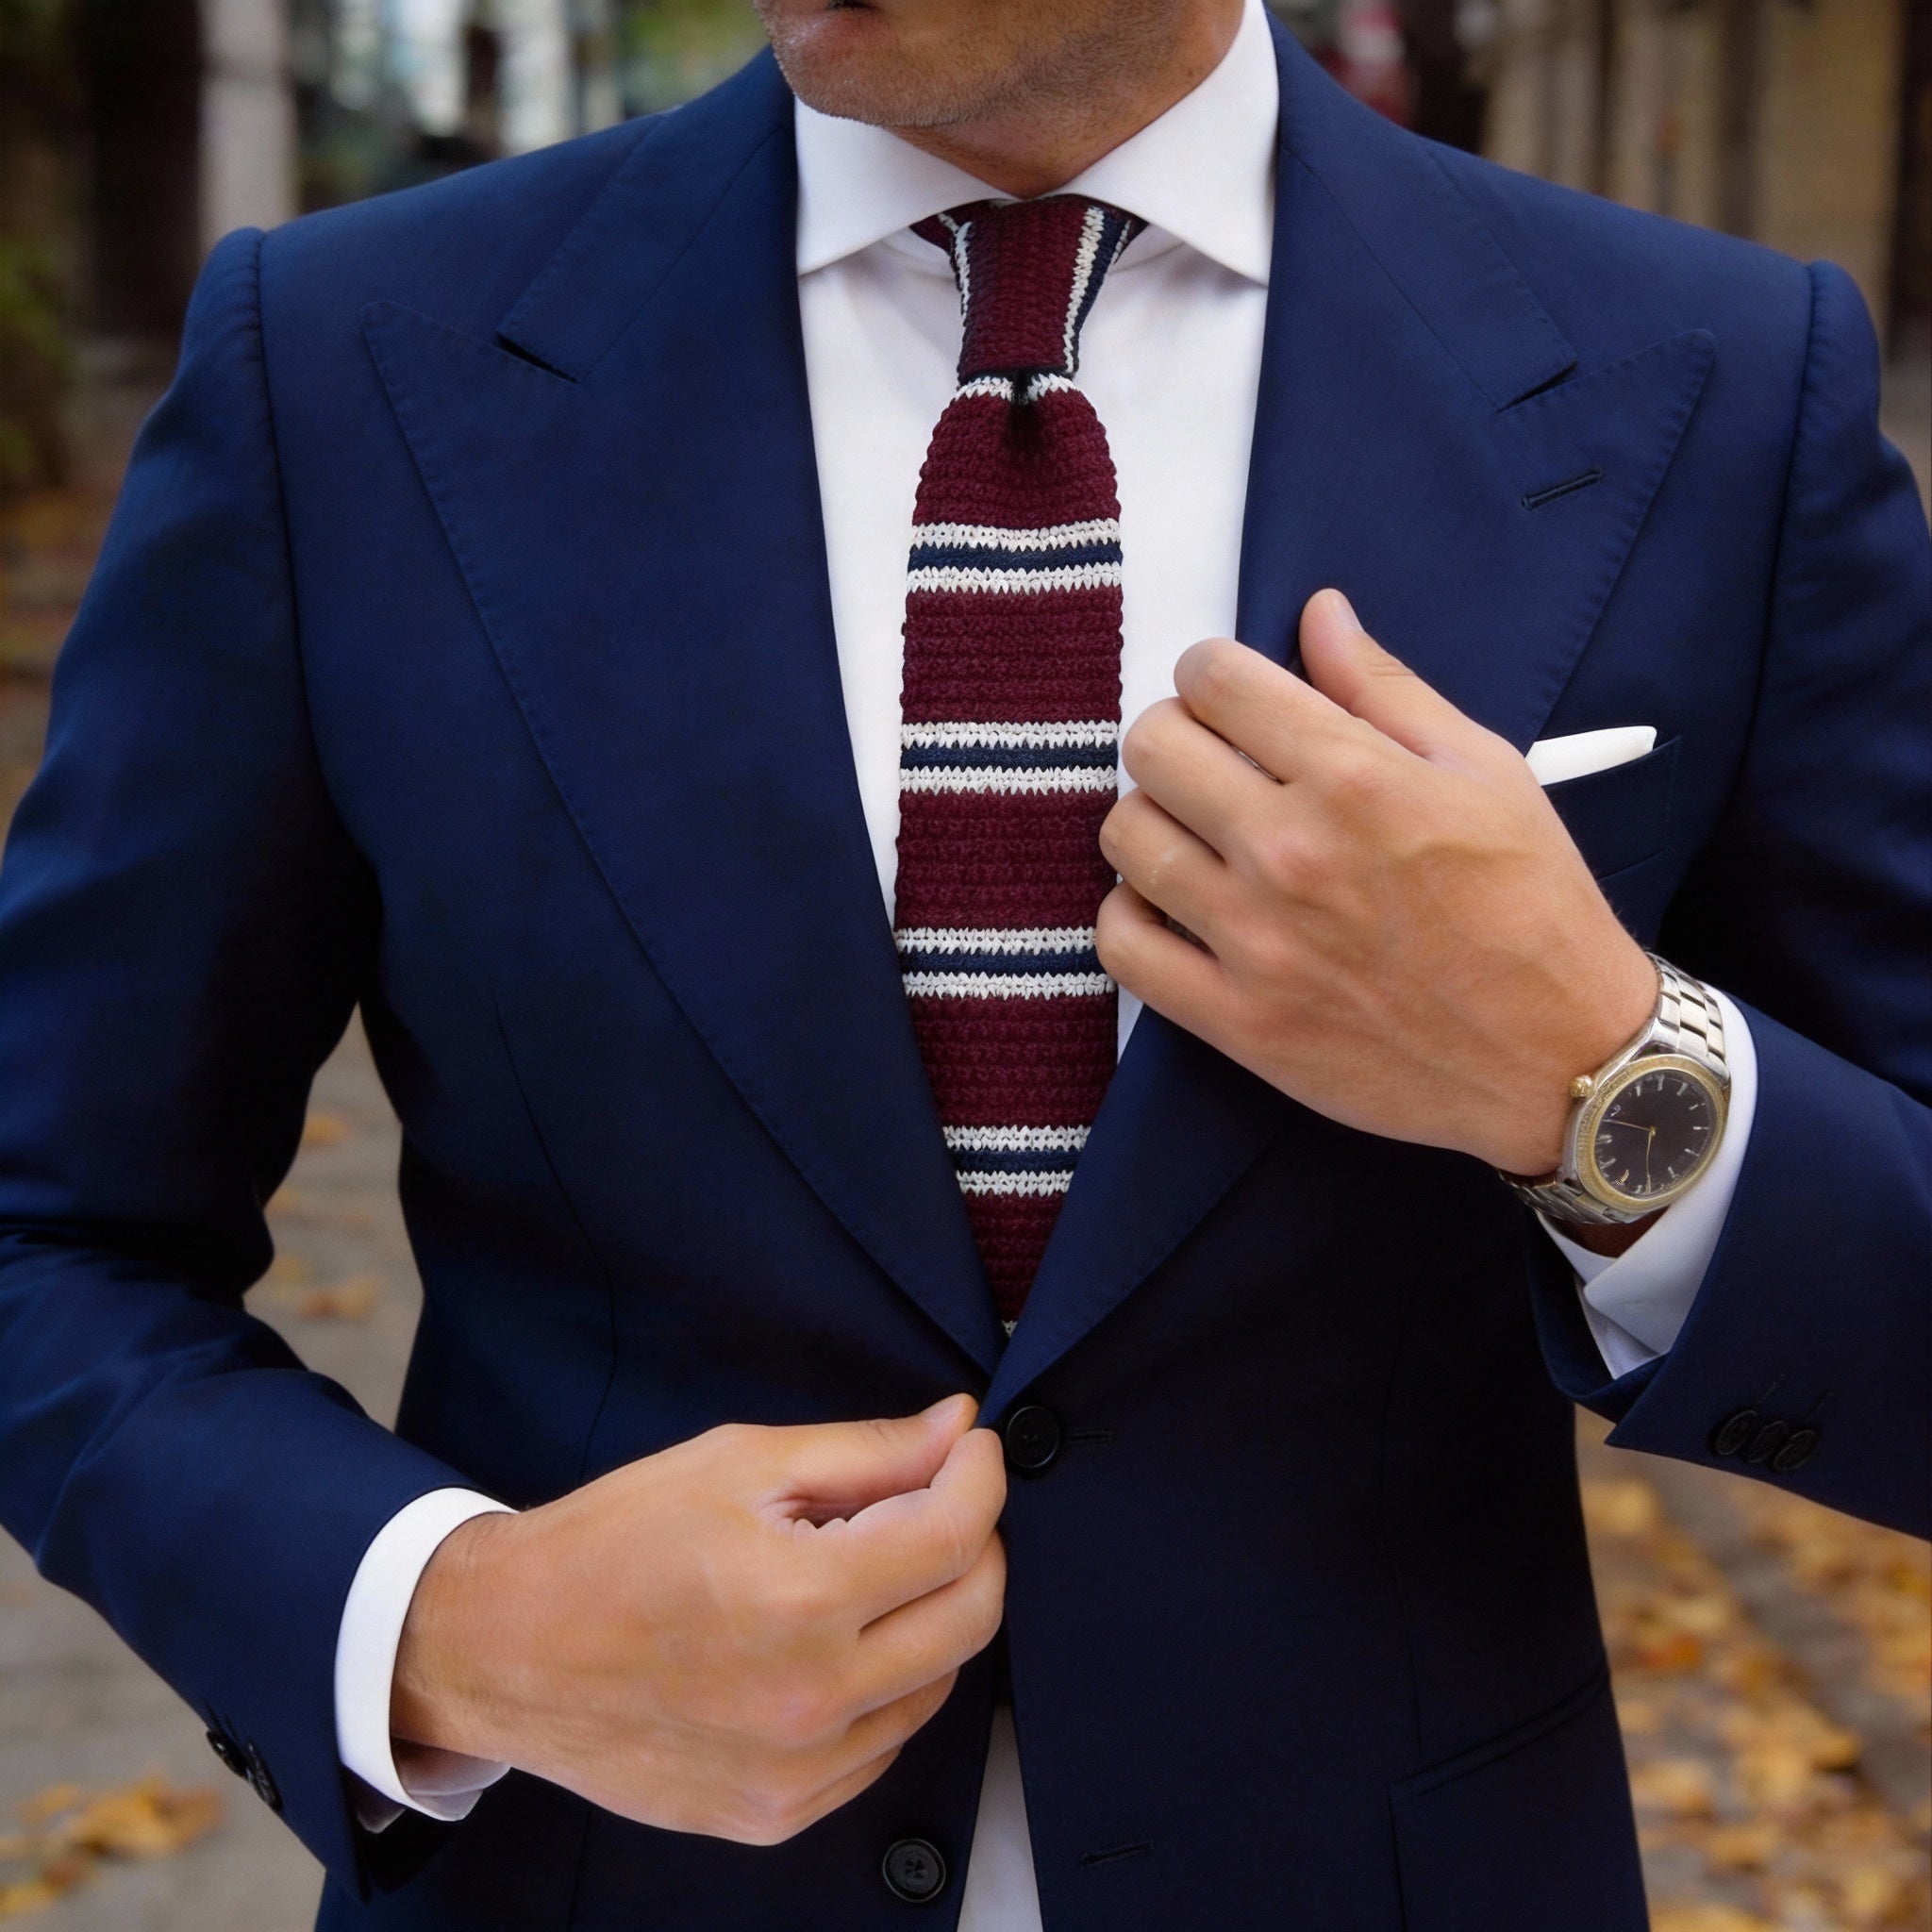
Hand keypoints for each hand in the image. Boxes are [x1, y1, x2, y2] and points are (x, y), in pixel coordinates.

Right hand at [391, 1395, 1005, 1844]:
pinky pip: (882, 1745)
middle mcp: (810, 1699)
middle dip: (977, 1541)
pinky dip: (887, 1685)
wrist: (505, 1651)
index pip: (954, 1536)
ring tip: (872, 1569)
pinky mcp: (777, 1814)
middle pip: (972, 1616)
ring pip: (937, 1684)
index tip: (972, 1448)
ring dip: (933, 1615)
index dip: (980, 1477)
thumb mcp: (737, 1462)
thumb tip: (959, 1428)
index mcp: (798, 1598)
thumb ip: (865, 1451)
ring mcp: (796, 1772)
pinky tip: (838, 1641)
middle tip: (943, 1498)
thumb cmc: (612, 1543)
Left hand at [1096, 590, 1655, 1177]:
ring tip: (1194, 832)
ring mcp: (1255, 941)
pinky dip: (1130, 915)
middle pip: (1153, 747)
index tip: (1227, 693)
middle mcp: (1290, 852)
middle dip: (1175, 733)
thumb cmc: (1534, 909)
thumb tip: (1318, 613)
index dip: (1211, 672)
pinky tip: (1172, 905)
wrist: (1561, 1058)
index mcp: (1353, 778)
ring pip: (1126, 837)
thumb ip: (1385, 689)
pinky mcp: (1237, 1020)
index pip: (1215, 681)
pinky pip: (1123, 945)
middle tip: (1210, 758)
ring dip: (1150, 818)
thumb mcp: (1485, 771)